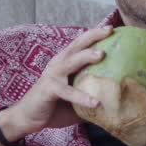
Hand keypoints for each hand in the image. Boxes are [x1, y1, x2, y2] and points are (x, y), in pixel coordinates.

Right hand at [0, 24, 113, 139]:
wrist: (27, 118)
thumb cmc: (54, 106)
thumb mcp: (77, 97)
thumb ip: (92, 93)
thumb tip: (118, 97)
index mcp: (65, 62)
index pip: (81, 44)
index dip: (95, 34)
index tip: (112, 27)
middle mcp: (59, 64)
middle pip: (76, 45)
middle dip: (93, 36)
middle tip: (109, 30)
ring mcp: (53, 75)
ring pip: (70, 62)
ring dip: (85, 56)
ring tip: (101, 54)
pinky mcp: (49, 89)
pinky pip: (67, 92)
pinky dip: (81, 96)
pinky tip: (95, 102)